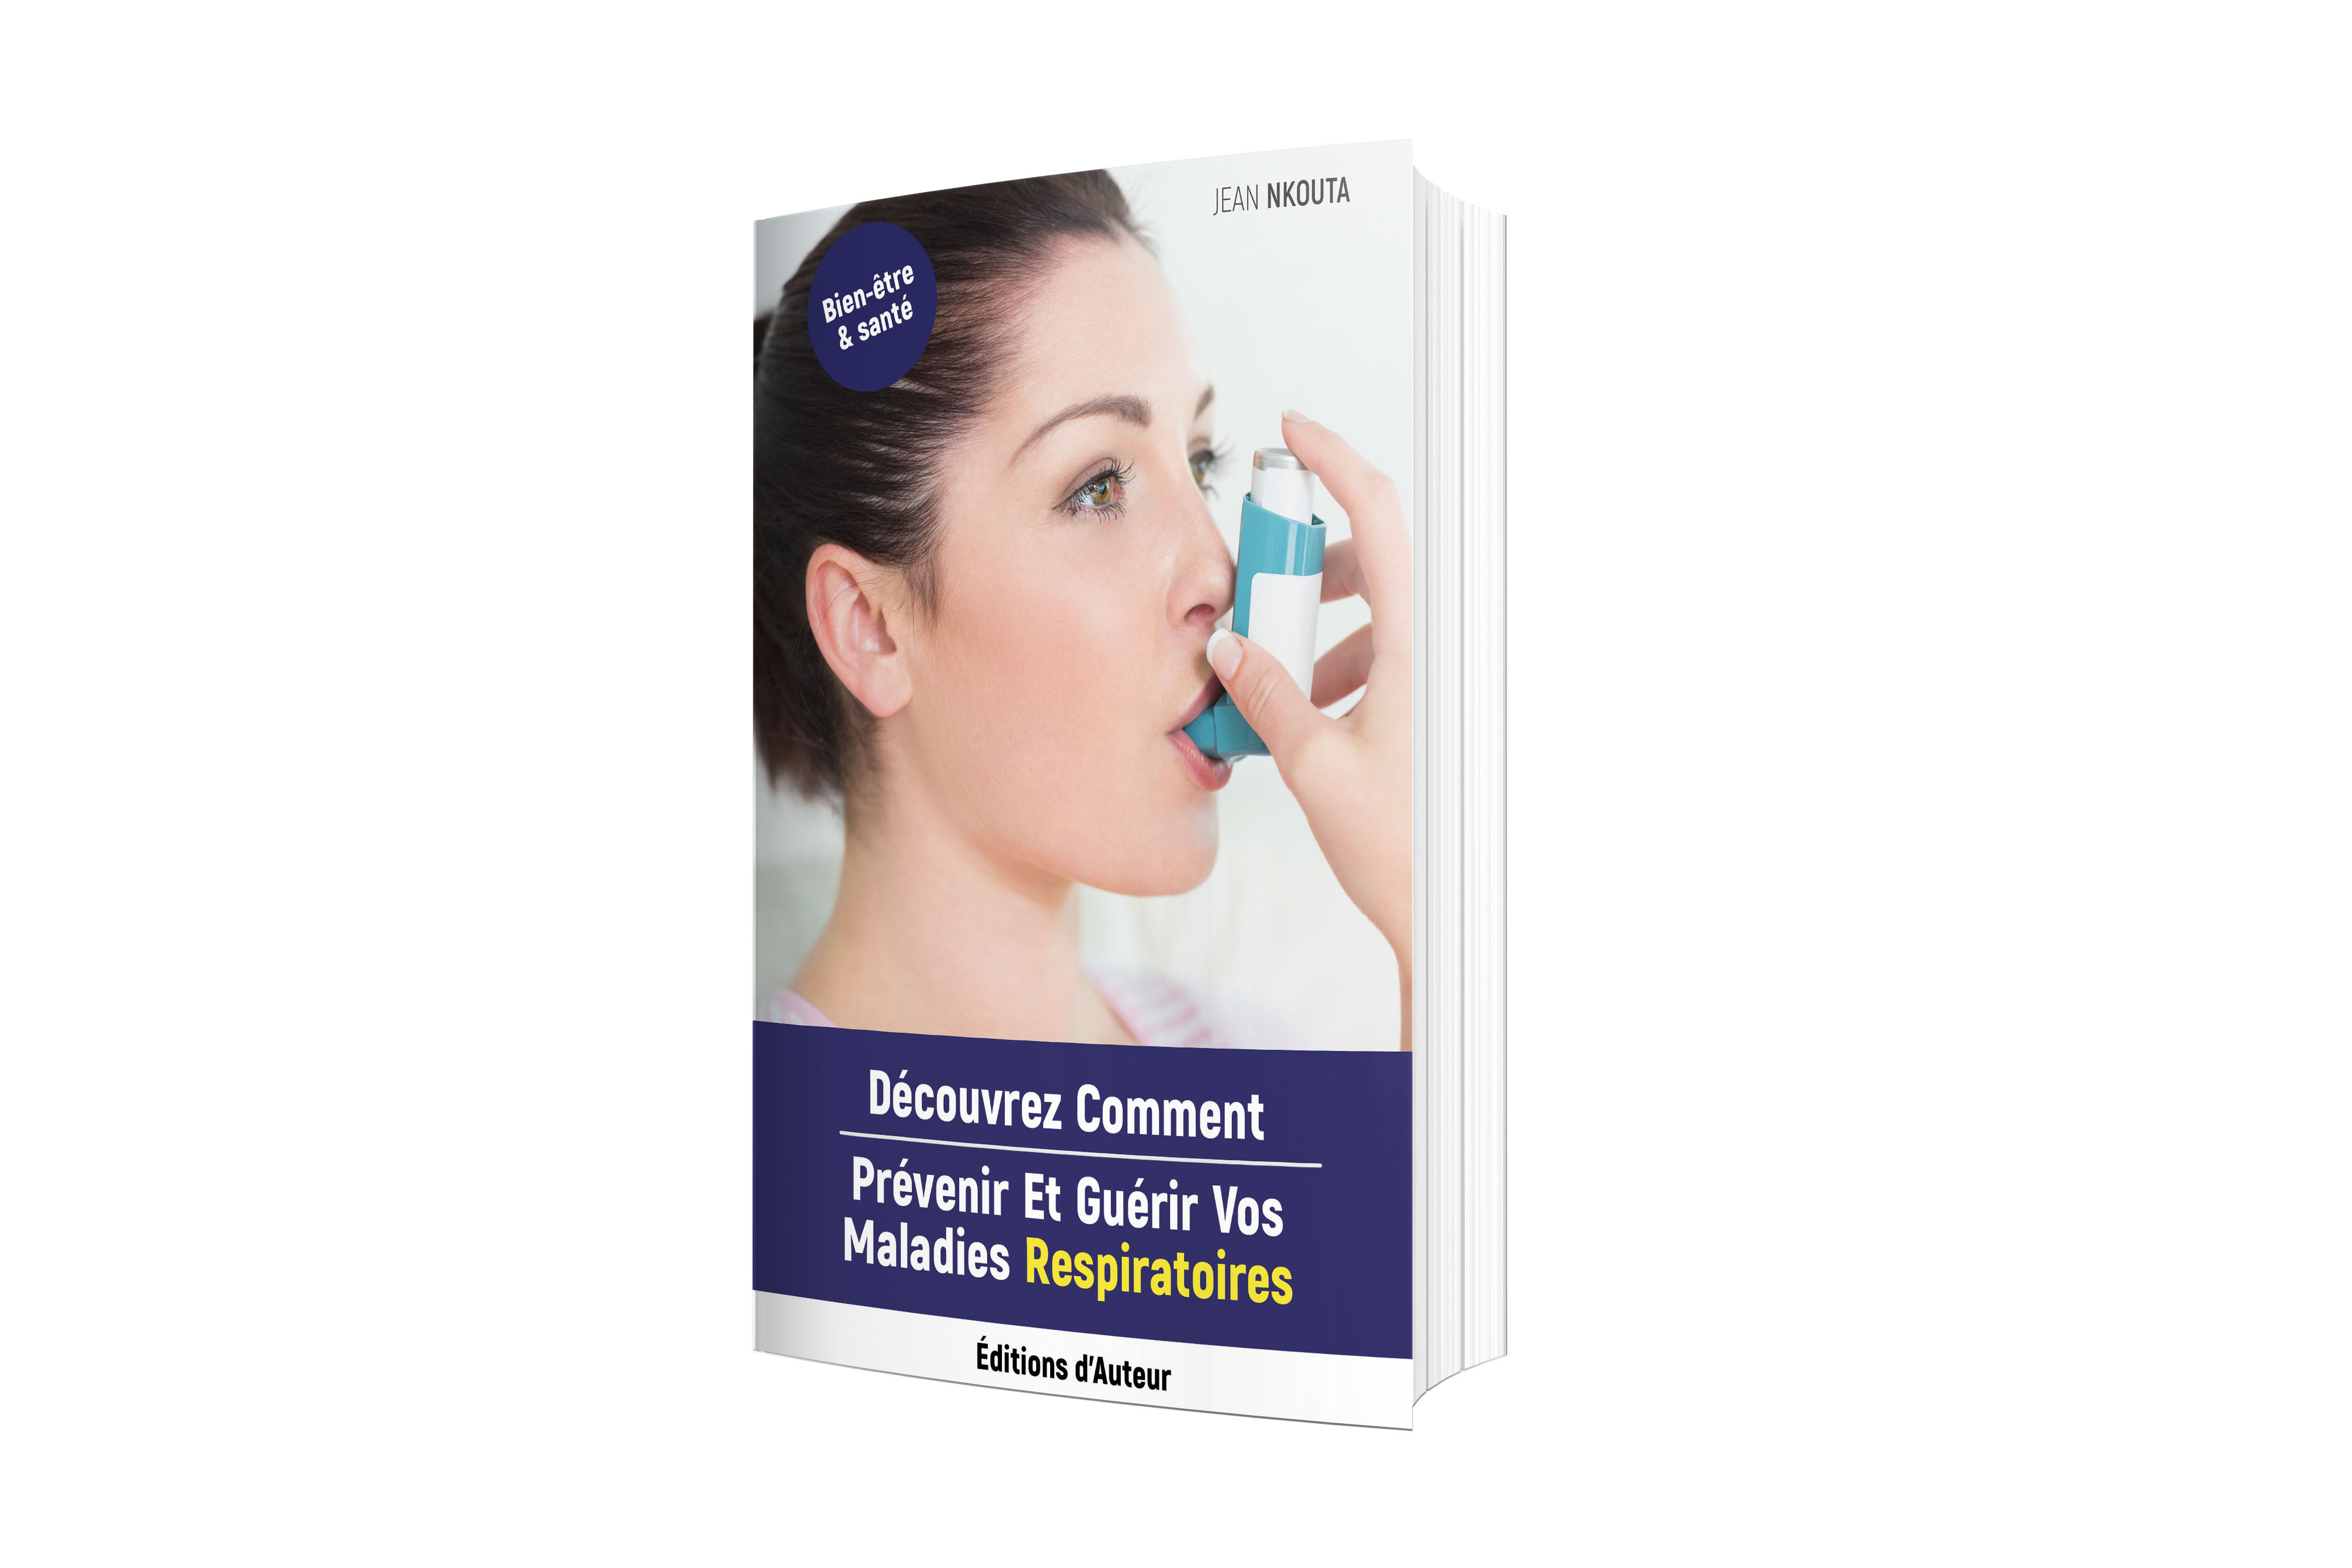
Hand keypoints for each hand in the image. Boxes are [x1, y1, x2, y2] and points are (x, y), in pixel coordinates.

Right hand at [1208, 412, 1412, 1041]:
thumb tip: (1230, 647)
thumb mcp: (1314, 766)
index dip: (1335, 460)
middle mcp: (1436, 650)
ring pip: (1372, 615)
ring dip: (1317, 634)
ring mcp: (1437, 679)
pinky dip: (1337, 670)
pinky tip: (1302, 717)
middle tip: (1254, 603)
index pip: (1378, 515)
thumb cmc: (1399, 847)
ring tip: (1274, 683)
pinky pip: (1381, 658)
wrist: (1447, 914)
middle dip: (1303, 573)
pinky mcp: (1431, 708)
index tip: (1292, 432)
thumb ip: (1269, 695)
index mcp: (1417, 644)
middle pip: (1369, 563)